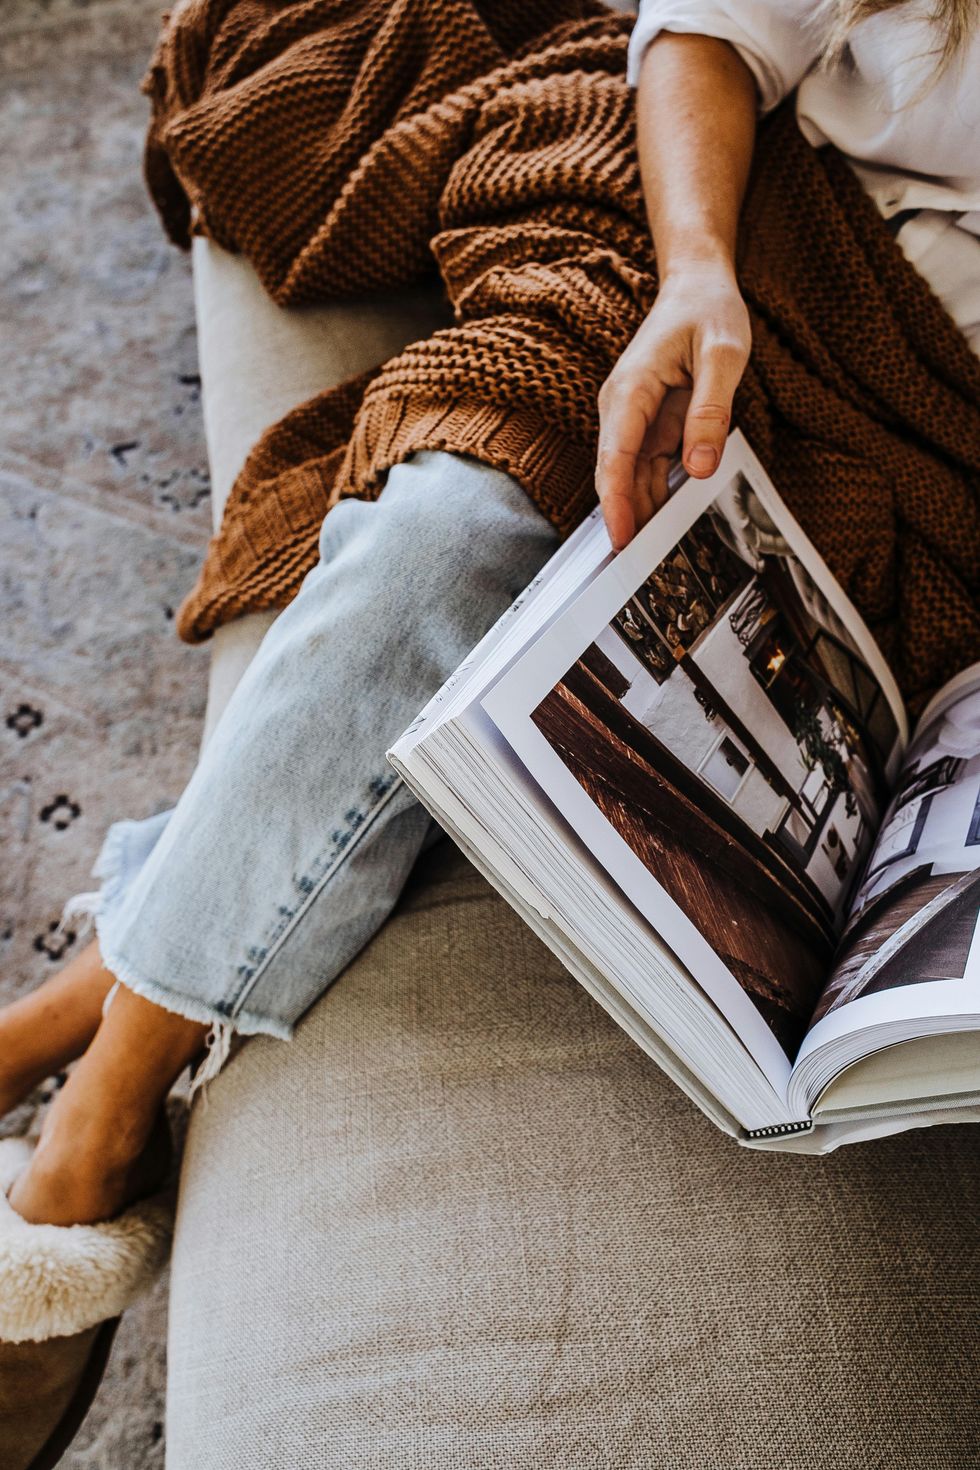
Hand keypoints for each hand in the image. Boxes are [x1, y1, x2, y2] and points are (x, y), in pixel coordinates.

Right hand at [595, 261, 750, 550]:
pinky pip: (650, 471)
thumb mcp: (724, 353)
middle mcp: (623, 410)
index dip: (616, 502)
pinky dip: (659, 499)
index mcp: (631, 391)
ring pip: (633, 480)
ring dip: (644, 516)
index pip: (615, 457)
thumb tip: (697, 466)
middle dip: (628, 521)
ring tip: (661, 561)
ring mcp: (636, 421)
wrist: (696, 285)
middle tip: (644, 572)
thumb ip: (712, 410)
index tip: (622, 540)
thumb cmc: (708, 310)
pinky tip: (672, 529)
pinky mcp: (652, 428)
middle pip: (618, 477)